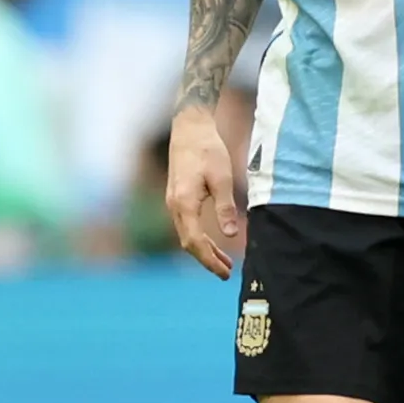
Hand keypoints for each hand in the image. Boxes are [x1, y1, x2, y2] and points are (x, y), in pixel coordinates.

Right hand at [163, 105, 244, 277]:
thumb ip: (225, 207)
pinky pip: (186, 226)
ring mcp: (173, 203)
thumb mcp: (222, 177)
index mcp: (184, 203)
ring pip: (186, 235)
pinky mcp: (177, 198)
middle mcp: (174, 206)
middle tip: (226, 274)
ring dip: (204, 251)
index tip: (224, 273)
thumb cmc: (207, 149)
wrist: (189, 128)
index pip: (195, 242)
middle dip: (207, 260)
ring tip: (224, 263)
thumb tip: (230, 234)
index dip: (209, 260)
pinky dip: (199, 238)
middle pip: (188, 243)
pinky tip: (213, 242)